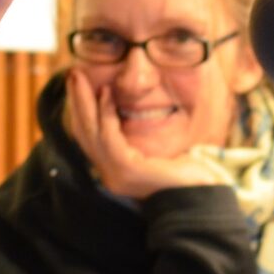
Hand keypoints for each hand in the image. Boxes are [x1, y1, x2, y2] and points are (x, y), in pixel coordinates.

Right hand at [64, 70, 222, 199]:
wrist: (201, 198)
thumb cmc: (186, 176)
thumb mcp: (156, 152)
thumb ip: (138, 139)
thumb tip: (130, 114)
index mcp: (115, 170)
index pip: (89, 138)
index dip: (81, 112)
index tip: (78, 87)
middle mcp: (109, 174)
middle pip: (84, 133)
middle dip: (76, 102)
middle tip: (71, 75)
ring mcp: (115, 174)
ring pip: (90, 132)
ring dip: (84, 102)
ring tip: (79, 78)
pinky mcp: (124, 169)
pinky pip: (109, 136)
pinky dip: (106, 113)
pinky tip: (106, 94)